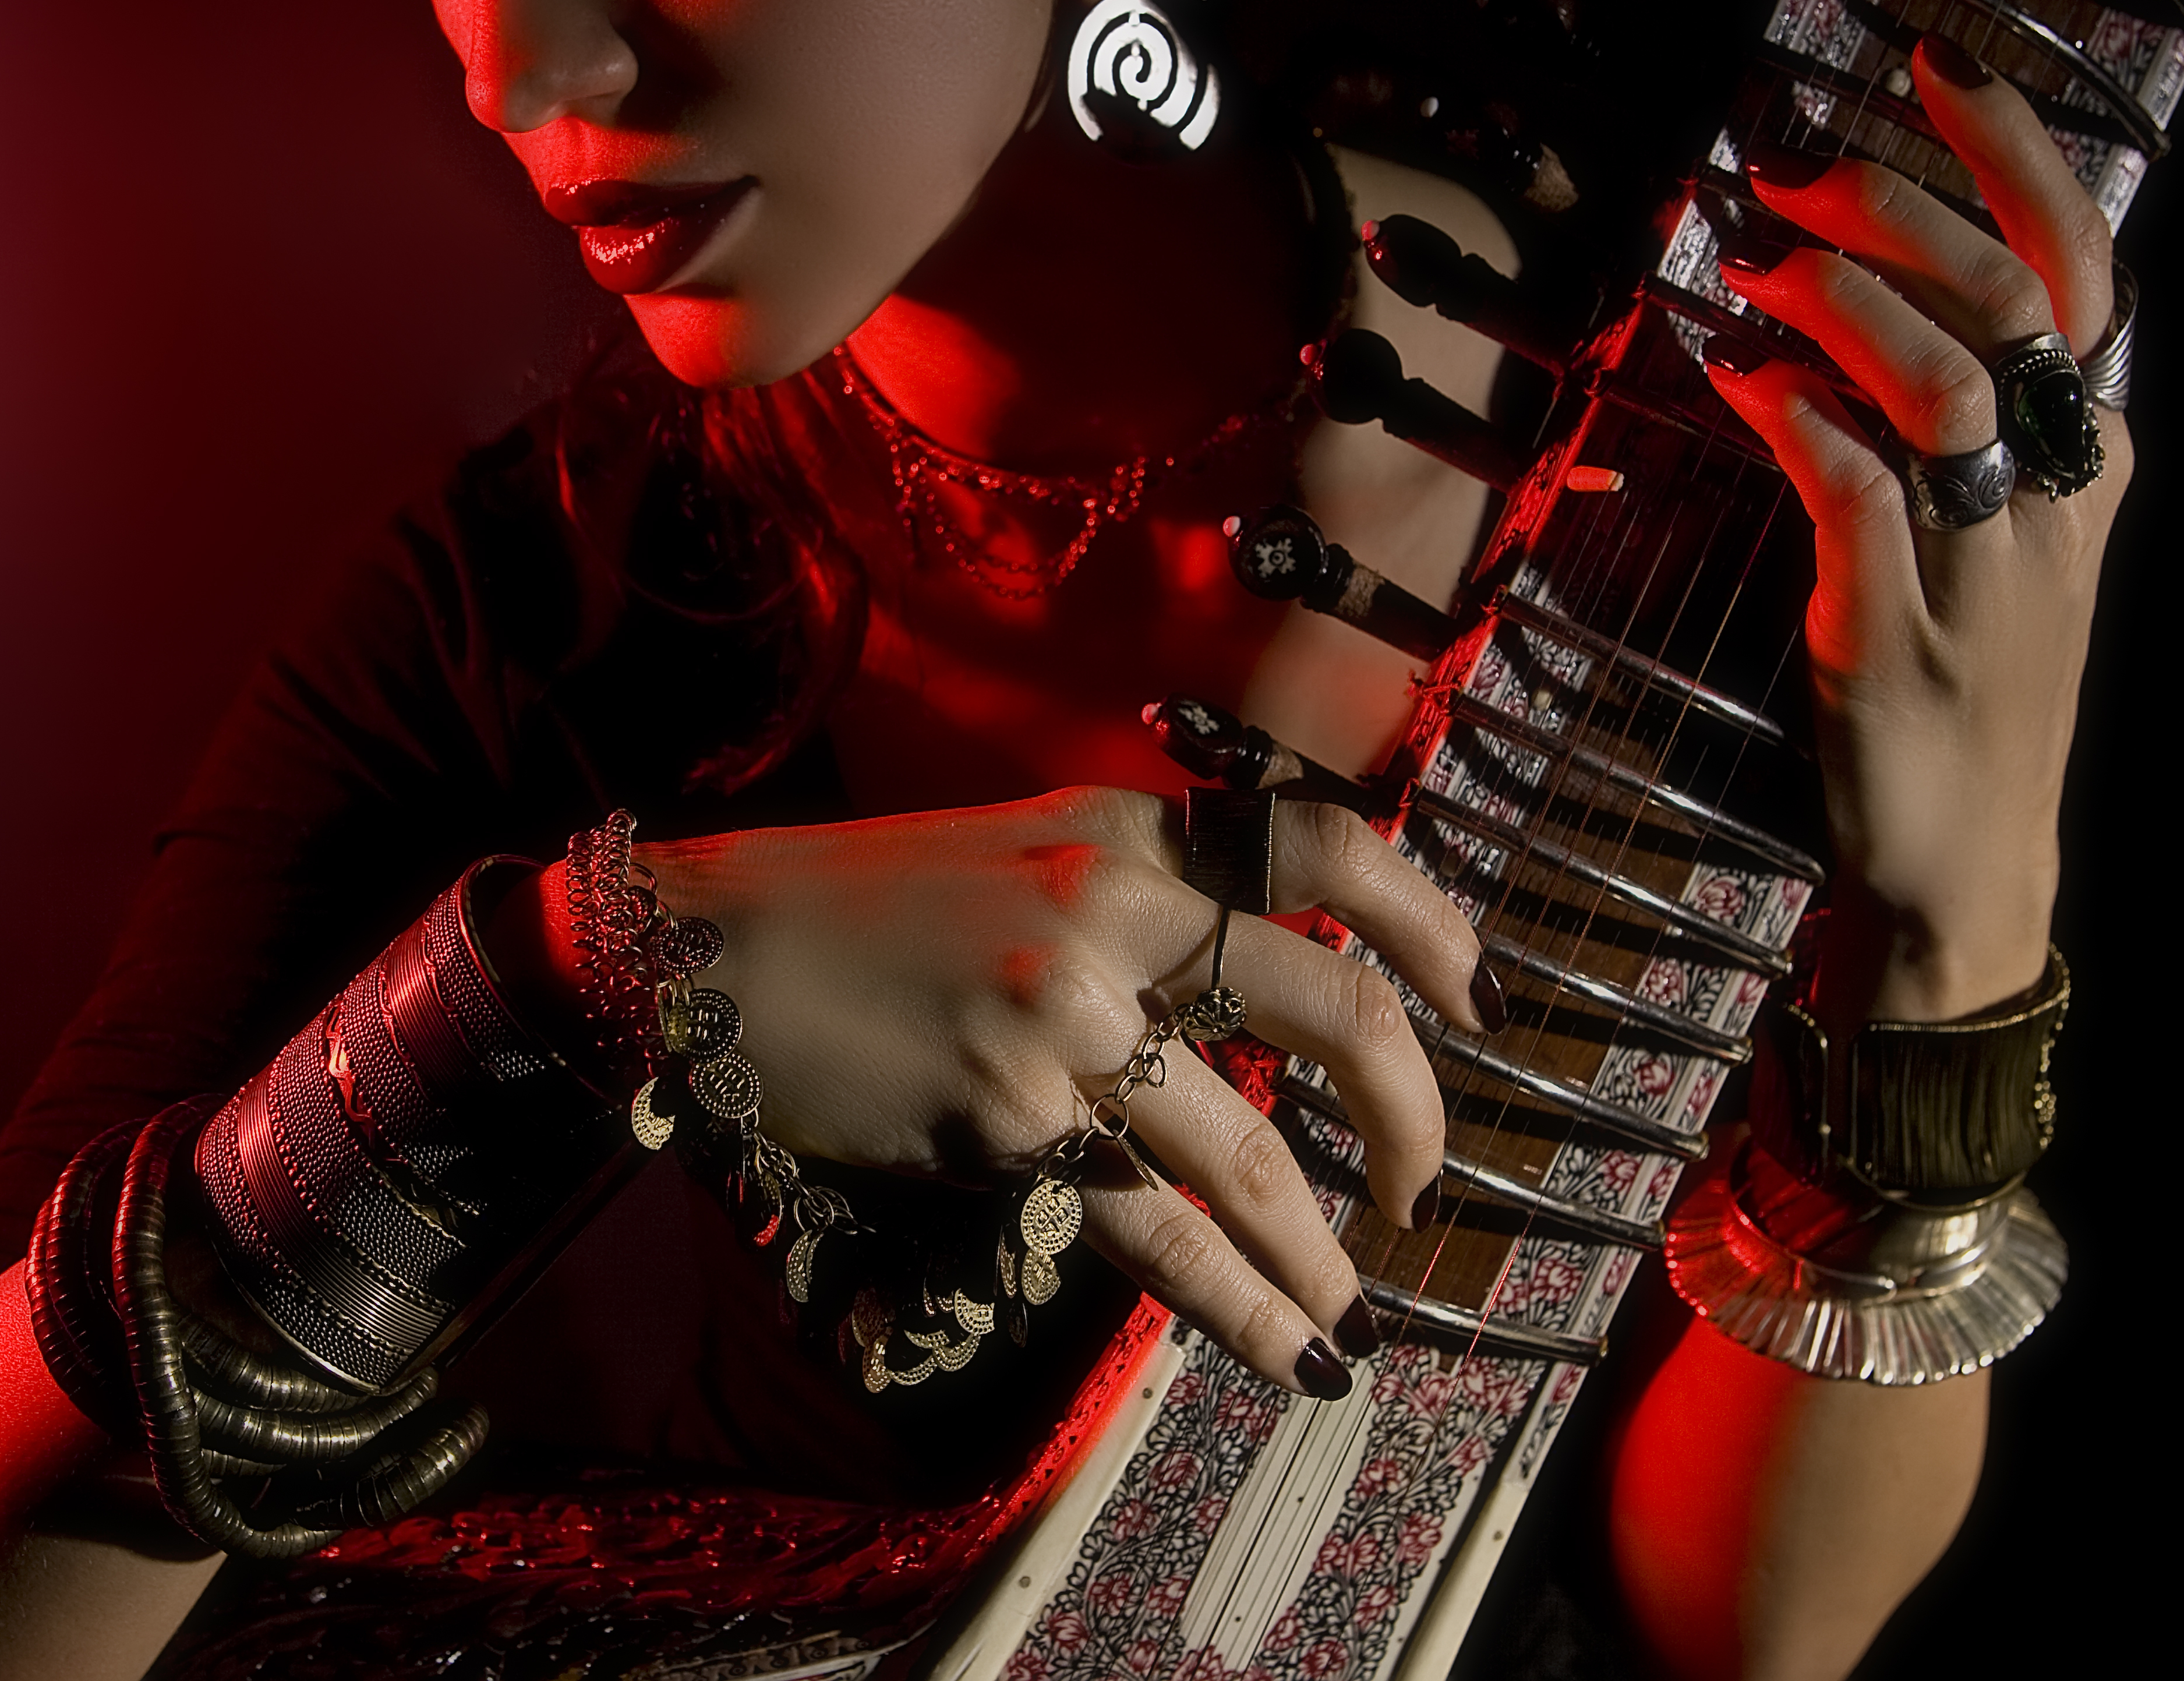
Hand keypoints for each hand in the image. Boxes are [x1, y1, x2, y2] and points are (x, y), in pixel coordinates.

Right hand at [494, 788, 1492, 1394]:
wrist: (704, 953)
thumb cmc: (855, 909)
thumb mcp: (1015, 854)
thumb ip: (1133, 897)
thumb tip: (1245, 989)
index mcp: (1123, 832)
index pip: (1327, 843)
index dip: (1429, 920)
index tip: (1479, 999)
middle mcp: (1112, 910)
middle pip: (1329, 1003)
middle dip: (1412, 1109)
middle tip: (1425, 1186)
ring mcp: (1065, 1017)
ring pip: (1247, 1152)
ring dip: (1322, 1251)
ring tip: (1356, 1316)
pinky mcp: (1009, 1119)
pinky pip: (1153, 1228)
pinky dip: (1237, 1303)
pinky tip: (1287, 1352)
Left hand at [1703, 36, 2124, 1026]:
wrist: (1965, 876)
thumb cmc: (1965, 702)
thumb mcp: (2000, 552)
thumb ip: (1965, 436)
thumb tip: (1871, 307)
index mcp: (2084, 464)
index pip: (2083, 271)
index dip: (2014, 154)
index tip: (1934, 68)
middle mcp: (2052, 502)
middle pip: (2012, 304)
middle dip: (1905, 209)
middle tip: (1798, 170)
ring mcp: (1980, 572)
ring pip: (1944, 388)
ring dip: (1847, 304)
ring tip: (1761, 261)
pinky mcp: (1894, 637)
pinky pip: (1858, 497)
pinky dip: (1799, 419)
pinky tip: (1740, 375)